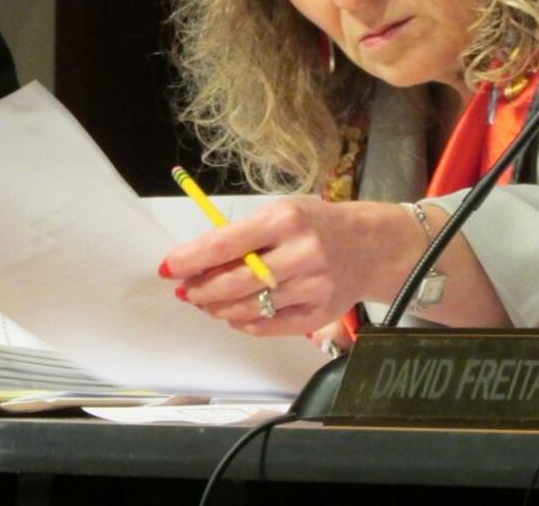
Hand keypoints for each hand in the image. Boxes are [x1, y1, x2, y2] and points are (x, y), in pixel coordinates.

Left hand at [161, 196, 412, 337]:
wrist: (370, 246)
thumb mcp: (280, 213)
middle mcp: (302, 253)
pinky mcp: (319, 313)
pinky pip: (269, 325)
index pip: (224, 244)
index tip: (168, 267)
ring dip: (217, 308)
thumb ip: (242, 236)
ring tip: (205, 302)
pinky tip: (233, 314)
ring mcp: (313, 286)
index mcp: (285, 220)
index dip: (189, 259)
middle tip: (185, 290)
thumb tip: (195, 262)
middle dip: (200, 289)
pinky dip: (243, 323)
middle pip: (234, 282)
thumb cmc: (315, 224)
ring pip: (248, 308)